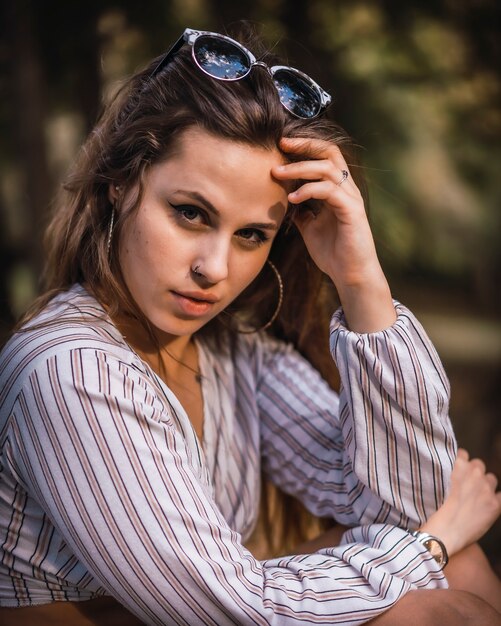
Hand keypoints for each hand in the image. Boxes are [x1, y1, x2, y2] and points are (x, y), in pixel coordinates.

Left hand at [272, 137, 395, 331]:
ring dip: (300, 169)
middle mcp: (347, 189)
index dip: (305, 147)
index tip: (280, 145)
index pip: (324, 156)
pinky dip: (309, 190)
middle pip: (330, 152)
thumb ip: (301, 211)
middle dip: (304, 146)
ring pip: (328, 169)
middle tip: (280, 145)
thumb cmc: (333, 253)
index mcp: (338, 190)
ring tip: (278, 174)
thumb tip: (286, 200)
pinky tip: (293, 199)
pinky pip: (330, 191)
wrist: (350, 276)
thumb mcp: (310, 228)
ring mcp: (351, 199)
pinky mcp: (352, 211)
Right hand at [421, 449, 500, 556]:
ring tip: (478, 496)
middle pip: (479, 464)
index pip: (463, 454)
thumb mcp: (440, 484)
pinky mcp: (495, 504)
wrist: (445, 530)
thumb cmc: (437, 510)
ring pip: (492, 478)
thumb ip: (451, 475)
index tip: (458, 471)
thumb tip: (458, 476)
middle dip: (475, 473)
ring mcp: (486, 488)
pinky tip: (488, 505)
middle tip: (468, 485)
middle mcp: (474, 473)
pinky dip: (496, 499)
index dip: (461, 463)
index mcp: (458, 465)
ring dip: (486, 485)